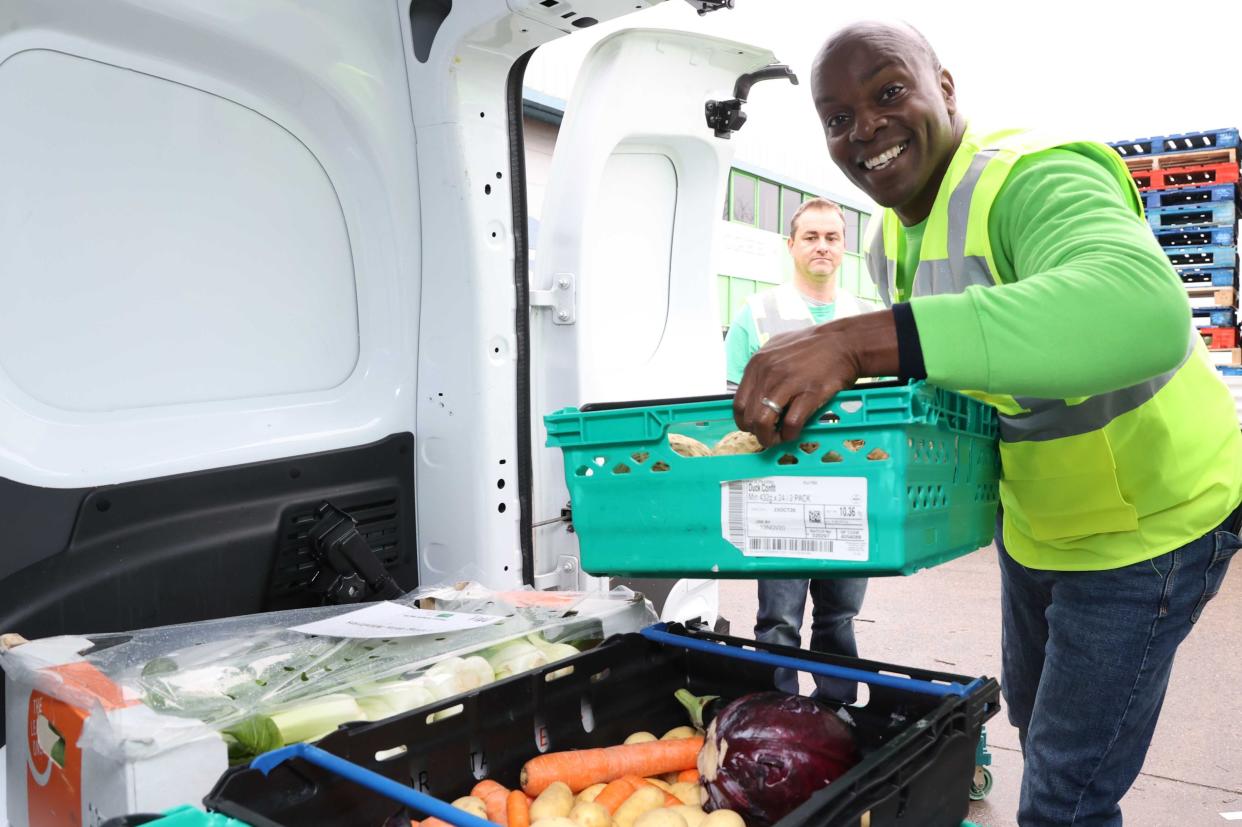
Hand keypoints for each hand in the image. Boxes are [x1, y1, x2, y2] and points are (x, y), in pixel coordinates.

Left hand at [733, 310, 901, 446]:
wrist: (844, 342)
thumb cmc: (814, 346)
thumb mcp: (777, 349)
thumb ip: (763, 369)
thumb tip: (754, 391)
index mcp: (758, 364)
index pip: (738, 404)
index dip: (744, 421)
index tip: (754, 426)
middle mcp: (768, 373)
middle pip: (749, 417)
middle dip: (757, 432)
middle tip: (768, 435)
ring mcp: (788, 383)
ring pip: (764, 423)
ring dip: (770, 437)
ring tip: (779, 438)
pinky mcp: (809, 393)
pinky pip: (791, 423)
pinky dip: (790, 434)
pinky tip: (794, 432)